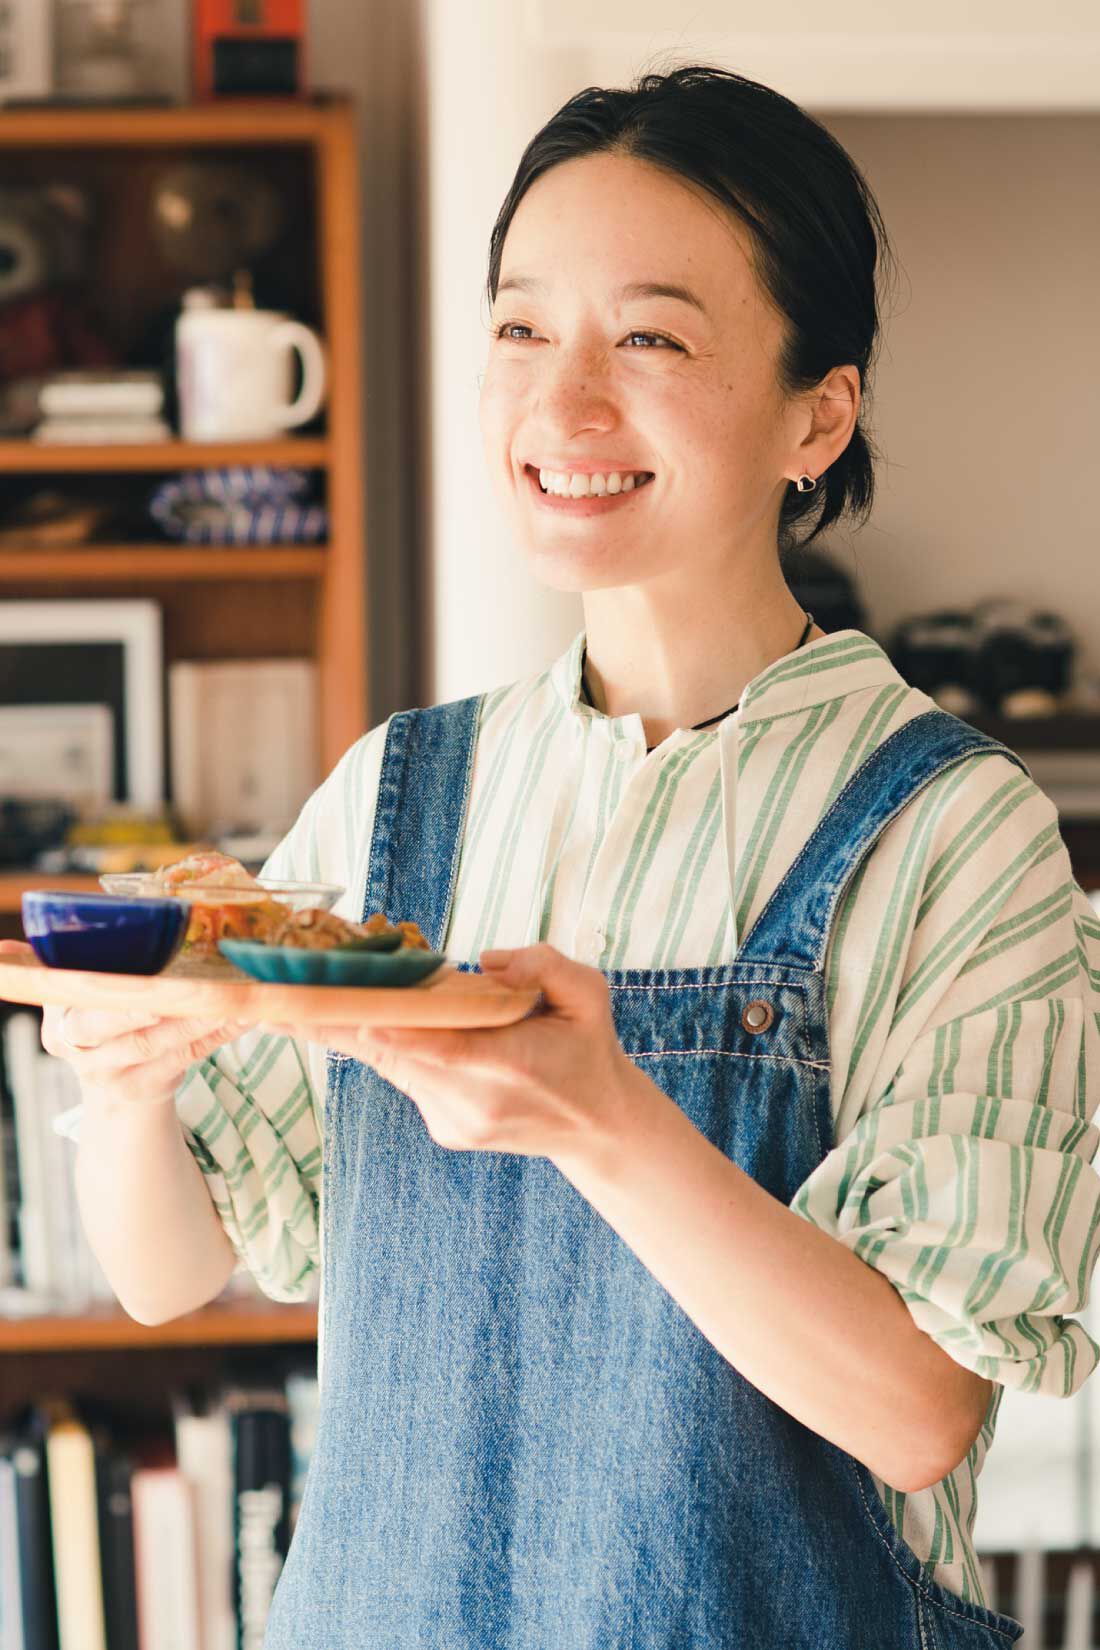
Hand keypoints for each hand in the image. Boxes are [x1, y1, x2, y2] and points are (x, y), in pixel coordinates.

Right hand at [0, 936, 251, 1109]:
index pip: (87, 1004)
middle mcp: (80, 1050)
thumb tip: (5, 950)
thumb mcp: (74, 993)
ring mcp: (113, 1075)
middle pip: (123, 1031)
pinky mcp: (146, 1088)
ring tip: (236, 993)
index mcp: (60, 1018)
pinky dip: (217, 1035)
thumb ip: (57, 964)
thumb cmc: (100, 1018)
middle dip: (164, 1011)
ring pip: (162, 1046)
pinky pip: (187, 1058)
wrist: (113, 1086)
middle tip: (200, 990)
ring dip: (203, 1019)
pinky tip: (242, 1015)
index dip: (120, 996)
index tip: (150, 982)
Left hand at [260, 942, 637, 1162]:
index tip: (362, 1019)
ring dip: (352, 1030)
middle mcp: (475, 1103)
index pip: (450, 1053)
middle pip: (396, 1057)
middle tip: (274, 1004)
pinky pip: (406, 1075)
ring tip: (293, 1004)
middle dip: (337, 1026)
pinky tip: (376, 1021)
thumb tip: (486, 961)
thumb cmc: (588, 1051)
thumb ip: (545, 965)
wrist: (597, 1128)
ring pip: (392, 1065)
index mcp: (514, 1067)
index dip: (402, 1035)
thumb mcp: (589, 996)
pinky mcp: (442, 1129)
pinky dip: (393, 1046)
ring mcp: (454, 1121)